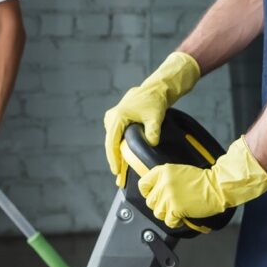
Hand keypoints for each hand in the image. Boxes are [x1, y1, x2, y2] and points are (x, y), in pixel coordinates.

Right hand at [103, 52, 199, 186]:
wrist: (156, 89)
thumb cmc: (155, 102)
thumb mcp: (156, 117)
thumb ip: (153, 130)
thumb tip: (152, 143)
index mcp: (117, 117)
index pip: (112, 142)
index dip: (113, 158)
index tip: (116, 171)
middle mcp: (111, 117)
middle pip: (110, 143)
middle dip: (114, 159)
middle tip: (119, 178)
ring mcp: (112, 117)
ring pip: (113, 140)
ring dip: (116, 153)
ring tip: (121, 171)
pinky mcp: (117, 119)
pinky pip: (116, 136)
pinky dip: (119, 146)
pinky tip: (123, 158)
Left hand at [138, 137, 266, 228]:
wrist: (217, 186)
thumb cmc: (203, 180)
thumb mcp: (180, 172)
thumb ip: (166, 179)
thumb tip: (156, 190)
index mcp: (163, 171)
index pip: (143, 184)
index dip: (148, 193)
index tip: (153, 196)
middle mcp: (163, 183)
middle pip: (150, 202)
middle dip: (160, 205)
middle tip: (170, 205)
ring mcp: (169, 196)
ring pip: (158, 213)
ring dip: (167, 214)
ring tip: (178, 210)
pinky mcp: (175, 208)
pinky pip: (168, 221)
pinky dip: (175, 222)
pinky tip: (182, 216)